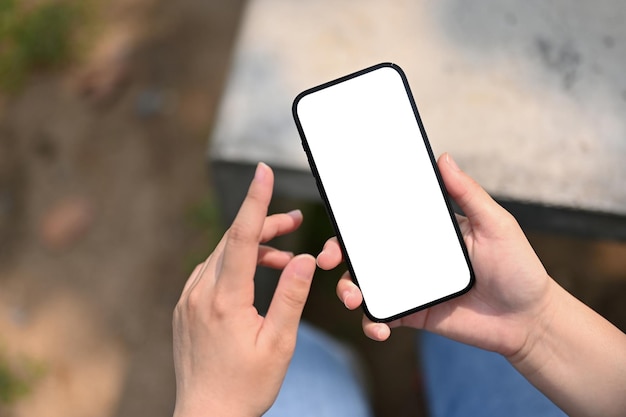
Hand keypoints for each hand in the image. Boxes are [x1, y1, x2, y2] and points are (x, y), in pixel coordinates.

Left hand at [173, 163, 315, 416]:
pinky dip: (236, 266)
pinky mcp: (185, 308)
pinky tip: (257, 278)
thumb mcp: (279, 344)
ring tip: (286, 259)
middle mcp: (200, 292)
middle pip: (232, 240)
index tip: (262, 171)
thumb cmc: (245, 386)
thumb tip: (306, 259)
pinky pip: (212, 272)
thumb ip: (292, 297)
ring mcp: (188, 299)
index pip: (241, 236)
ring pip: (222, 255)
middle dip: (264, 225)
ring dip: (253, 248)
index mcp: (224, 299)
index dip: (255, 200)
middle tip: (296, 223)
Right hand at [317, 153, 555, 358]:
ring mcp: (409, 285)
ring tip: (353, 298)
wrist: (529, 320)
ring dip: (349, 289)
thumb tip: (442, 157)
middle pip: (363, 251)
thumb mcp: (495, 224)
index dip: (356, 217)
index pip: (383, 218)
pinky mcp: (413, 313)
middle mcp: (411, 255)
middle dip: (337, 253)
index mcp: (425, 230)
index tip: (336, 213)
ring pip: (365, 284)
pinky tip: (378, 328)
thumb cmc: (518, 267)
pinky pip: (383, 316)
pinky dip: (373, 322)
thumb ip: (468, 194)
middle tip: (326, 259)